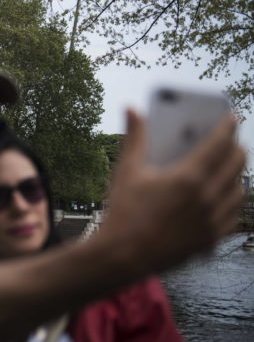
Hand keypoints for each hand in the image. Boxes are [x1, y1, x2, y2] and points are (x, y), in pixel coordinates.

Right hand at [100, 110, 244, 275]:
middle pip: (235, 165)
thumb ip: (135, 137)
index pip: (218, 144)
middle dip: (236, 147)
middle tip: (231, 140)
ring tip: (229, 167)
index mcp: (188, 177)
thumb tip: (131, 108)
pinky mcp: (210, 239)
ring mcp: (211, 221)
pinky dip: (232, 202)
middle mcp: (207, 198)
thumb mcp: (126, 170)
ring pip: (239, 191)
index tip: (230, 117)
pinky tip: (223, 198)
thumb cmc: (123, 210)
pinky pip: (233, 216)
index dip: (226, 127)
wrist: (123, 255)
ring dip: (237, 175)